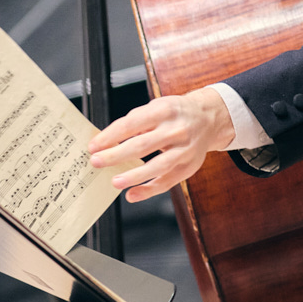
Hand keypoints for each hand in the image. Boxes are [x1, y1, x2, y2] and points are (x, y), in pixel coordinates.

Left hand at [88, 88, 234, 201]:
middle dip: (117, 155)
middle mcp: (176, 130)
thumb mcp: (157, 107)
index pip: (132, 124)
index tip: (94, 146)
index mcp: (164, 110)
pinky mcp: (189, 167)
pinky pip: (168, 182)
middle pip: (143, 145)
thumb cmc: (176, 113)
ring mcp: (185, 150)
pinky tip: (133, 194)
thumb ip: (135, 122)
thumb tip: (107, 141)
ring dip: (135, 176)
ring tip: (115, 181)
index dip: (111, 136)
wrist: (209, 118)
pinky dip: (149, 190)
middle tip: (97, 162)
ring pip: (158, 166)